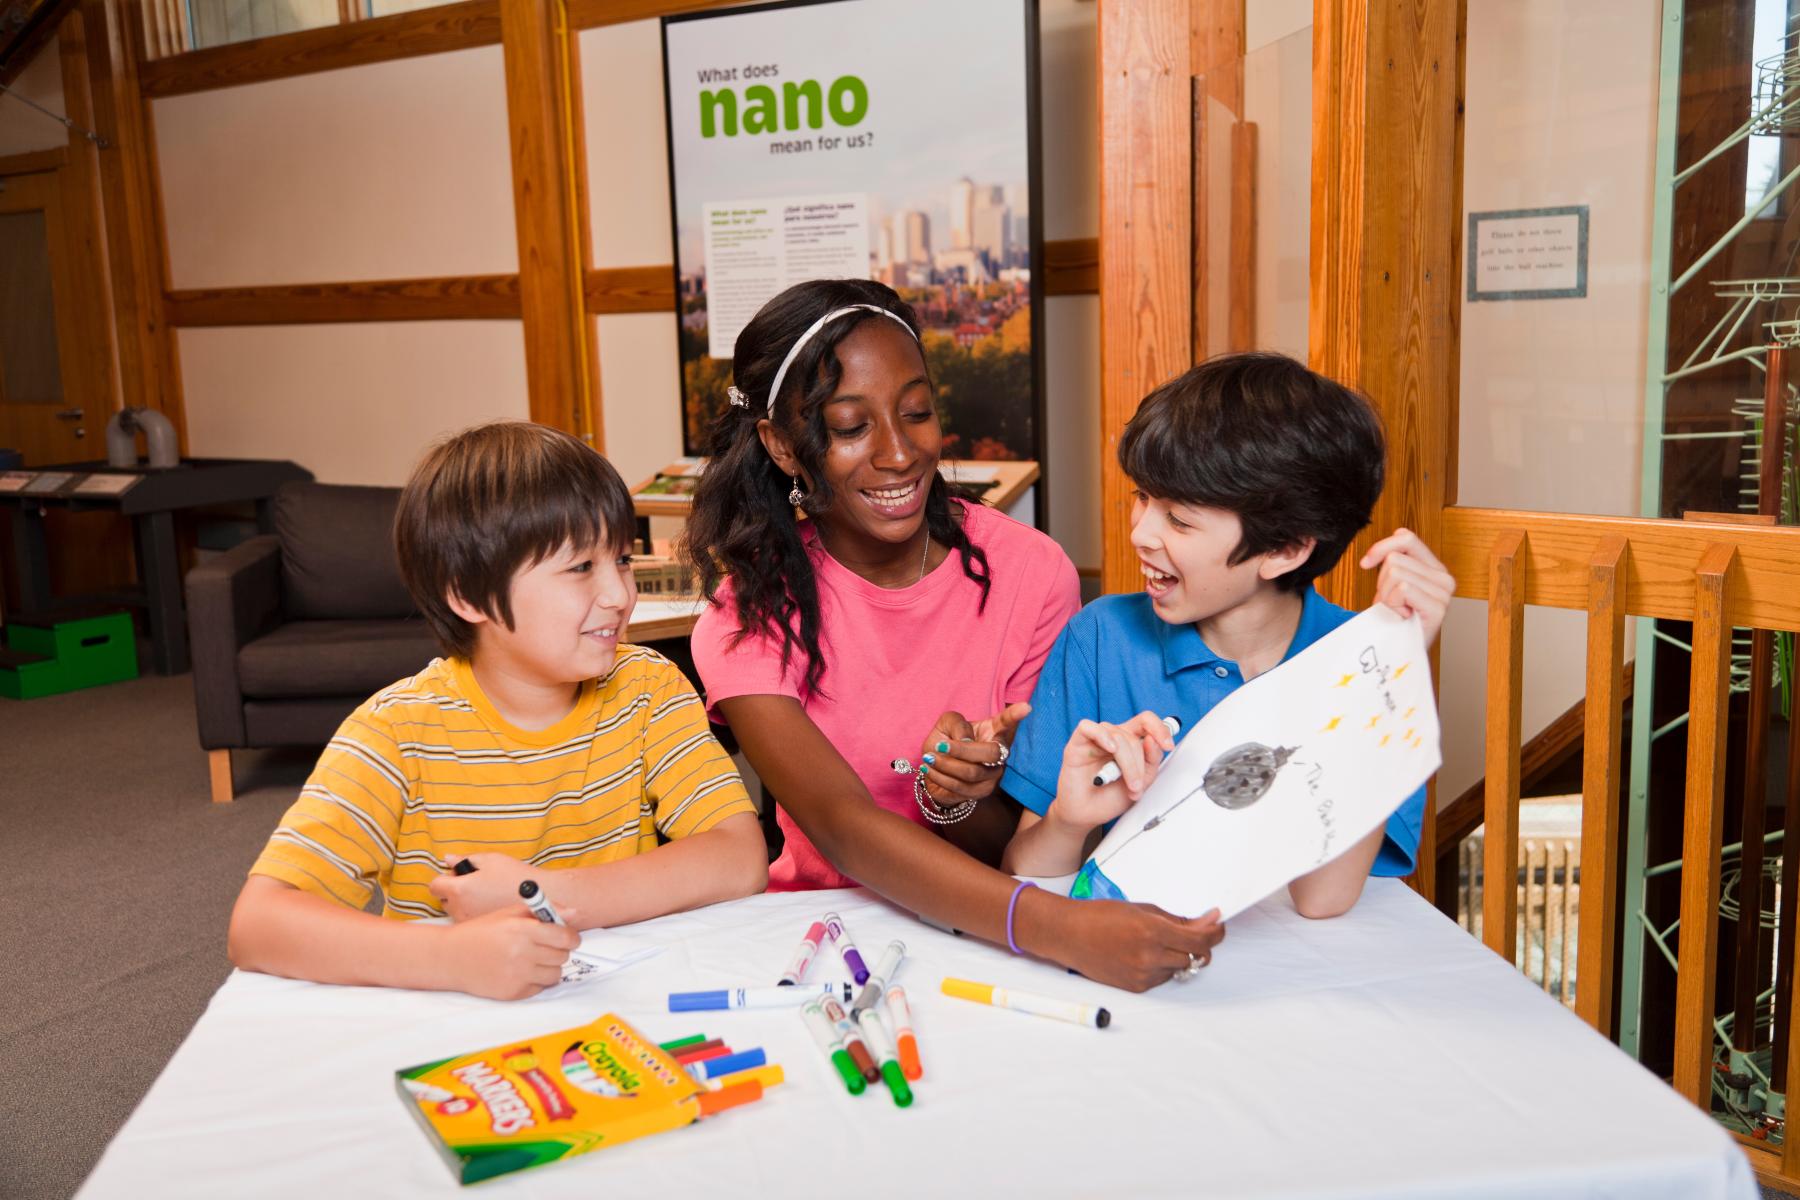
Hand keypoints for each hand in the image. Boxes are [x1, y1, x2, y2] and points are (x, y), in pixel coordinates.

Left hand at [429, 853, 540, 921]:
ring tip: (484, 895)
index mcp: (460, 889)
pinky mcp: (481, 930)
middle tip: (475, 884)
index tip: (456, 876)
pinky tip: (489, 906)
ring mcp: (470, 922)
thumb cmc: (516, 877)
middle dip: (453, 891)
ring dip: (462, 903)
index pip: (434, 885)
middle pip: (443, 900)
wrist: (541, 899)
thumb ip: (465, 860)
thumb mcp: (491, 860)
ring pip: (454, 912)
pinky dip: (472, 914)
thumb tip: (448, 859)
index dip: (444, 878)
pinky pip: (468, 920)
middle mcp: (461, 909)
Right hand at [443, 906, 581, 1000]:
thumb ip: (544, 912)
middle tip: (546, 946)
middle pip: (563, 956)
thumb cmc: (481, 932)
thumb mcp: (509, 913)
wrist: (451, 957)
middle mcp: (522, 953)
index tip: (568, 936)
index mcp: (522, 929)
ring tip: (532, 959)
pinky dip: (535, 980)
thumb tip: (575, 913)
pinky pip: (540, 988)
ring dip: (549, 967)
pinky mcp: (513, 993)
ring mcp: (518, 975)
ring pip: (556, 974)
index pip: (565, 936)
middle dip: (559, 950)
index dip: (571, 936)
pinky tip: (519, 971)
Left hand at [917, 703, 1031, 807]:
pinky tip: (930, 769)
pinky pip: (961, 788)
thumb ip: (956, 724)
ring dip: (946, 765)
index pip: (1006, 722)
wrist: (935, 770)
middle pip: (991, 752)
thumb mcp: (946, 725)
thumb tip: (966, 740)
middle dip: (961, 750)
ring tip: (929, 757)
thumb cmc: (944, 742)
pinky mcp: (982, 792)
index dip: (1015, 715)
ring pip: (972, 772)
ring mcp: (993, 774)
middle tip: (939, 745)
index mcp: (992, 730)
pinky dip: (941, 777)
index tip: (1026, 707)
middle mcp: (998, 753)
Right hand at [1049, 712, 1176, 831]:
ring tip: (1126, 785)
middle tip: (1137, 787)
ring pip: (1117, 736)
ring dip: (1127, 762)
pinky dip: (1101, 736)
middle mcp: (1113, 736)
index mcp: (1130, 741)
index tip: (1168, 746)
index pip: (1146, 722)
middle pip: (1133, 736)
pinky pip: (1088, 727)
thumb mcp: (1142, 782)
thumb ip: (1151, 760)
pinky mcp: (1078, 743)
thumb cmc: (1111, 798)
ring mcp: (1096, 739)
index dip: (1160, 729)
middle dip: (1139, 764)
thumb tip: (1152, 739)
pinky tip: (1109, 749)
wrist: (1088, 814)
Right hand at [1049, 896, 1225, 991]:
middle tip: (1194, 932)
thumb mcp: (1141, 909)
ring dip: (1179, 956)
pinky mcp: (1137, 987)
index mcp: (1152, 931)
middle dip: (1200, 945)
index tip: (1218, 926)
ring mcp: (1143, 974)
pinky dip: (1162, 966)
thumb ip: (1176, 920)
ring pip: (1180, 968)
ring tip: (1158, 942)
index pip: (1200, 940)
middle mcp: (1150, 956)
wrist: (1069, 935)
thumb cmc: (1100, 916)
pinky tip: (1145, 954)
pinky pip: (1163, 977)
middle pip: (1196, 957)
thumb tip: (1204, 923)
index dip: (1215, 933)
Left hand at [1360, 527, 1453, 646]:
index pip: (1406, 537)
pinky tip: (1400, 616)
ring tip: (1396, 610)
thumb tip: (1374, 554)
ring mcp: (1444, 592)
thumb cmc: (1393, 618)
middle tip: (1391, 603)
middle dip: (1382, 582)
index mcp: (1434, 567)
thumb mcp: (1389, 582)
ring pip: (1396, 573)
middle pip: (1395, 559)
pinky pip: (1403, 588)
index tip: (1366, 564)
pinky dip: (1393, 603)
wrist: (1396, 649)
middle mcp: (1444, 577)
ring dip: (1386, 595)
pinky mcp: (1438, 607)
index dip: (1381, 547)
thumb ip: (1391, 560)